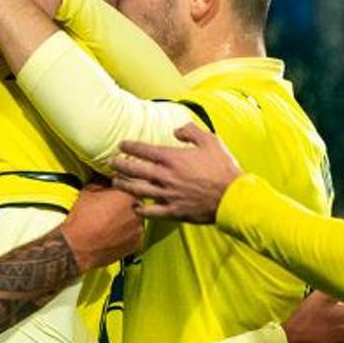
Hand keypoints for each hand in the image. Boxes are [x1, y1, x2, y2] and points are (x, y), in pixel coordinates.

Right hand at [59, 183, 142, 270]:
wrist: (77, 244)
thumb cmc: (82, 216)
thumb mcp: (90, 190)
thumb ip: (104, 182)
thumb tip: (107, 179)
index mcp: (129, 193)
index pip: (132, 186)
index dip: (123, 189)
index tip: (115, 191)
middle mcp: (139, 210)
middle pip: (137, 203)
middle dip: (127, 204)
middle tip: (113, 208)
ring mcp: (140, 228)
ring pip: (136, 220)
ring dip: (128, 219)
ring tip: (112, 223)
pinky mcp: (137, 244)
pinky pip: (134, 235)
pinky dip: (127, 234)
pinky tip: (113, 235)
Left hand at [111, 123, 242, 222]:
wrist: (232, 196)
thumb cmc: (222, 167)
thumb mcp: (210, 140)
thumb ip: (191, 131)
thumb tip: (176, 131)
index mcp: (172, 158)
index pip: (144, 150)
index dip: (130, 147)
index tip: (121, 145)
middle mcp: (165, 176)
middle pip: (135, 170)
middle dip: (120, 165)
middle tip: (110, 163)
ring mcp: (168, 195)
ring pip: (138, 190)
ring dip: (124, 186)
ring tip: (115, 182)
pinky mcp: (173, 211)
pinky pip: (152, 212)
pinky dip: (141, 210)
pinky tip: (135, 207)